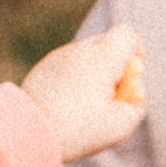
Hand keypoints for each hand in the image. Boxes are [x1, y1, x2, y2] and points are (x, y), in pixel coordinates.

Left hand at [21, 27, 147, 161]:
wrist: (28, 132)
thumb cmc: (78, 129)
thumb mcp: (120, 126)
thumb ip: (137, 107)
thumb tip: (136, 97)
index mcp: (102, 58)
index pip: (127, 34)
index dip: (137, 52)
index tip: (132, 77)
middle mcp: (80, 51)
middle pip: (108, 44)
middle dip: (116, 66)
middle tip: (110, 96)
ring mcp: (59, 57)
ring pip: (87, 56)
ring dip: (94, 74)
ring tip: (85, 106)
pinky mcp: (44, 67)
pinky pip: (68, 66)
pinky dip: (74, 80)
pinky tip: (67, 105)